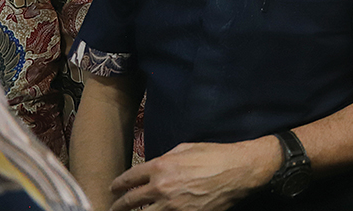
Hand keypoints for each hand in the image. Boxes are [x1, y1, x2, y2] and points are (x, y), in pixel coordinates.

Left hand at [109, 138, 279, 210]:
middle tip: (114, 207)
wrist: (238, 171)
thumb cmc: (215, 155)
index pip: (129, 178)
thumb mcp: (187, 148)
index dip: (117, 185)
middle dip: (118, 205)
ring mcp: (172, 206)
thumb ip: (166, 158)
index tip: (113, 189)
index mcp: (160, 167)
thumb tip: (154, 167)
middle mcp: (161, 188)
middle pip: (129, 201)